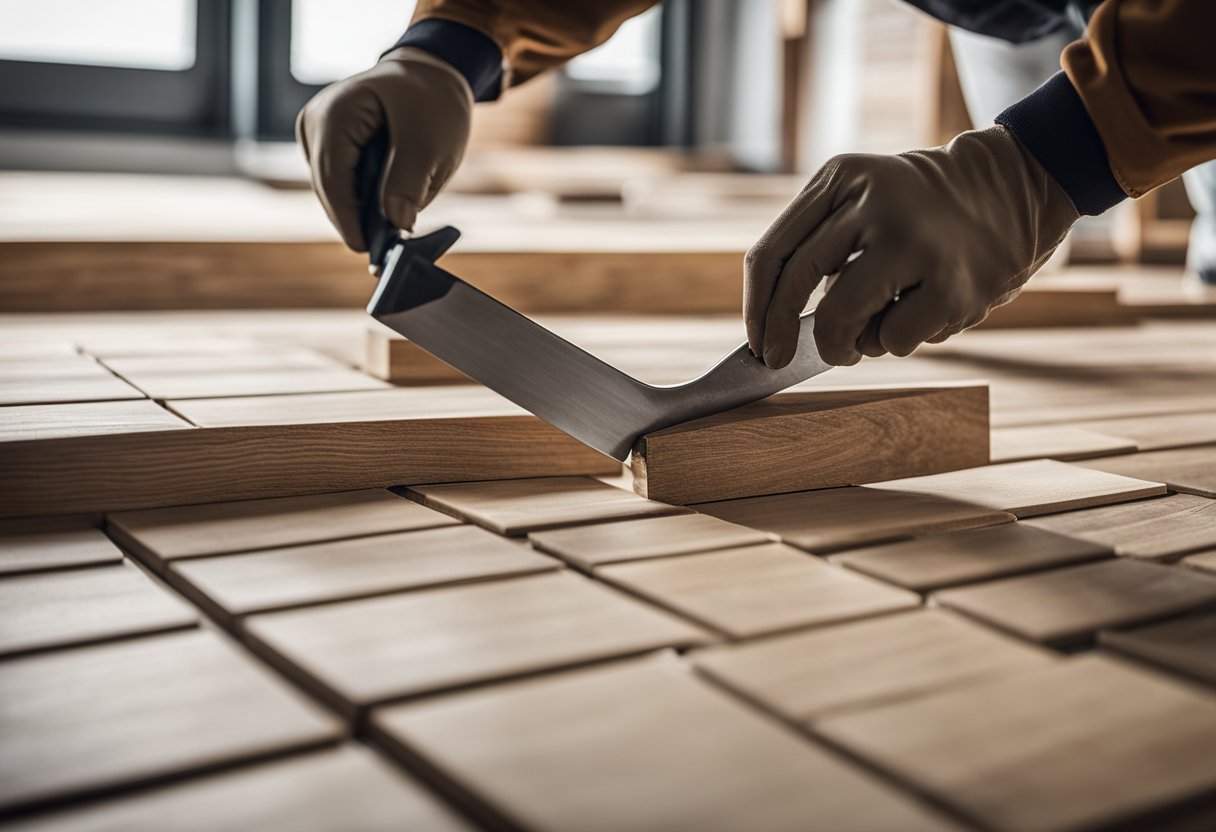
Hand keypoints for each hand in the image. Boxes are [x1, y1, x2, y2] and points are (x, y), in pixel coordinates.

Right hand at [296, 47, 472, 250]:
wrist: (431, 76)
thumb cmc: (432, 103)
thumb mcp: (430, 143)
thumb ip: (409, 183)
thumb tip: (396, 225)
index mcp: (333, 115)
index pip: (333, 181)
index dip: (349, 220)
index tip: (369, 251)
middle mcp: (314, 124)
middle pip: (329, 189)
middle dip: (356, 221)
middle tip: (385, 256)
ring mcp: (317, 135)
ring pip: (334, 190)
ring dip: (361, 212)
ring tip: (390, 236)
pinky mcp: (327, 147)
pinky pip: (342, 183)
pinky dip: (363, 199)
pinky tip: (386, 212)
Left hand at [744, 126, 1078, 367]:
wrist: (1014, 189)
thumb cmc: (918, 213)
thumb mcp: (861, 200)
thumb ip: (818, 248)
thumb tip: (774, 329)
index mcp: (840, 178)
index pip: (772, 253)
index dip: (756, 308)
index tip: (756, 343)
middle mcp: (872, 203)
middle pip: (796, 287)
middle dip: (780, 335)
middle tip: (778, 361)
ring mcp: (912, 242)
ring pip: (839, 320)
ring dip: (845, 343)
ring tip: (874, 326)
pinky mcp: (949, 283)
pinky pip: (890, 341)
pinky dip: (895, 342)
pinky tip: (922, 315)